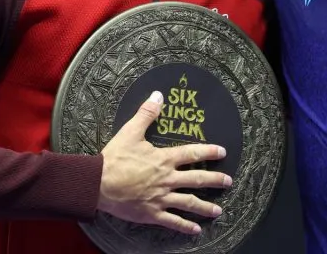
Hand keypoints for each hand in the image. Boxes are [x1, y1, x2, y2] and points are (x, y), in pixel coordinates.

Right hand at [97, 91, 232, 233]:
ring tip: (218, 211)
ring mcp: (160, 198)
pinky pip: (172, 221)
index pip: (192, 154)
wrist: (98, 183)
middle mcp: (167, 179)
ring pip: (189, 203)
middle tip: (228, 181)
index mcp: (164, 159)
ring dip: (205, 207)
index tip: (222, 152)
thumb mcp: (130, 132)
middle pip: (197, 179)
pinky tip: (196, 231)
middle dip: (215, 180)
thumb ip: (147, 114)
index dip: (209, 152)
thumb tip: (158, 95)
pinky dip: (185, 227)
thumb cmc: (114, 158)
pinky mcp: (151, 213)